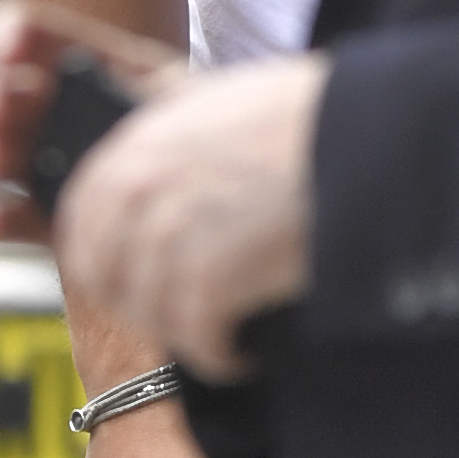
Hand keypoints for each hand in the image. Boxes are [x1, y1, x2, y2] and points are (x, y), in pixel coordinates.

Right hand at [0, 0, 188, 228]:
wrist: (220, 199)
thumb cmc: (202, 133)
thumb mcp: (177, 96)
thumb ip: (133, 89)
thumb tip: (91, 96)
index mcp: (75, 66)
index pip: (28, 38)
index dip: (11, 36)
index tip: (11, 45)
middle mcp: (42, 111)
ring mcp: (34, 166)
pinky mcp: (40, 220)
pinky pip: (0, 218)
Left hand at [56, 56, 324, 377]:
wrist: (377, 143)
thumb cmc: (316, 118)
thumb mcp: (223, 101)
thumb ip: (171, 135)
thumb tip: (148, 168)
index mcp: (136, 143)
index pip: (81, 220)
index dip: (105, 259)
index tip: (133, 279)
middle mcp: (138, 188)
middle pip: (106, 276)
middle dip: (141, 301)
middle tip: (185, 311)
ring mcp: (167, 236)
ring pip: (150, 314)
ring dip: (187, 331)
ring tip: (227, 329)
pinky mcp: (206, 283)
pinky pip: (194, 342)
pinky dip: (219, 356)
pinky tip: (244, 352)